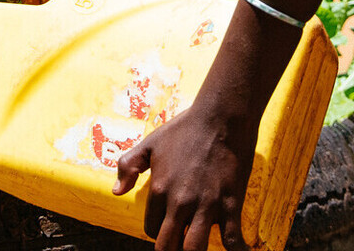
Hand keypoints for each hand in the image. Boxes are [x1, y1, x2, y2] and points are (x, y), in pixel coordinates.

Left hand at [114, 100, 257, 250]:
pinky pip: (232, 238)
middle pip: (168, 247)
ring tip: (197, 247)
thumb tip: (117, 192)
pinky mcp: (230, 202)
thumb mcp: (149, 144)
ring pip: (194, 249)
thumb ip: (128, 166)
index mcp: (159, 190)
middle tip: (178, 246)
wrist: (220, 117)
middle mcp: (180, 202)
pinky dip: (235, 249)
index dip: (159, 232)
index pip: (152, 229)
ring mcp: (206, 204)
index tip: (168, 228)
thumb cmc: (184, 128)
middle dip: (171, 250)